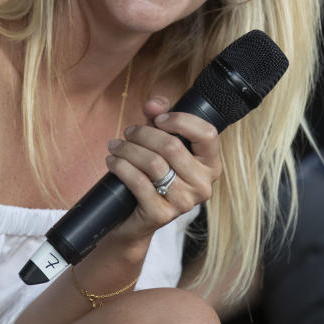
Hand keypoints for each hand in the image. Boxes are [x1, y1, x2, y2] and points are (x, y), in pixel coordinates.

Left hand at [104, 95, 222, 241]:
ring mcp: (184, 202)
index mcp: (211, 165)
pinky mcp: (161, 215)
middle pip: (172, 146)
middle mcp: (203, 185)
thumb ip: (159, 116)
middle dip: (144, 134)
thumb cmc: (152, 173)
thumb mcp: (159, 140)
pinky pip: (139, 182)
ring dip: (128, 149)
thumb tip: (153, 105)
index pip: (207, 134)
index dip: (181, 120)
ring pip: (153, 163)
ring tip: (116, 146)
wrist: (135, 218)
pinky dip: (121, 167)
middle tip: (128, 132)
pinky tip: (113, 161)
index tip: (159, 119)